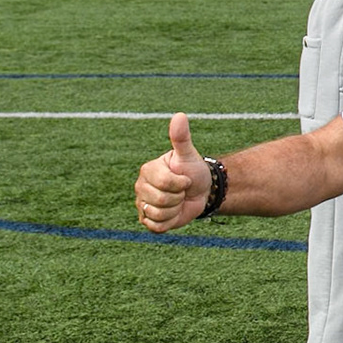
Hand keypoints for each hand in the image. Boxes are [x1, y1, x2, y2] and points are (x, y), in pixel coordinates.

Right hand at [134, 113, 210, 231]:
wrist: (201, 192)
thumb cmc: (193, 171)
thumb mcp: (188, 155)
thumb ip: (181, 138)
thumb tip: (179, 115)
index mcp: (148, 170)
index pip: (165, 184)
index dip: (181, 184)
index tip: (185, 179)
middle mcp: (141, 187)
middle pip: (161, 201)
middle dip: (179, 197)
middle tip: (181, 191)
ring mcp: (142, 204)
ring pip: (159, 214)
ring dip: (175, 210)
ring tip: (177, 201)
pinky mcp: (147, 220)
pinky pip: (157, 227)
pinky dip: (170, 222)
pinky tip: (173, 212)